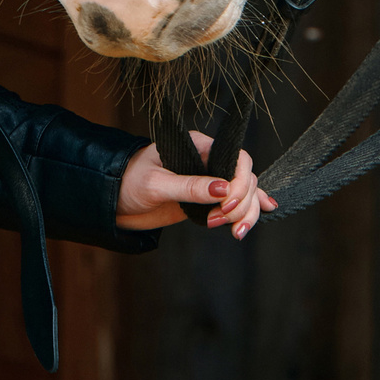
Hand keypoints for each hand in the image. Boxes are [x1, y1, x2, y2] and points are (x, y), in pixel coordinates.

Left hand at [115, 131, 276, 238]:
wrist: (114, 200)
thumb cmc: (129, 182)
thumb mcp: (156, 185)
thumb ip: (188, 187)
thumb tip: (222, 190)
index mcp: (197, 146)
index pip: (236, 158)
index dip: (239, 183)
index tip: (225, 206)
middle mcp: (207, 160)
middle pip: (246, 177)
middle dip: (242, 203)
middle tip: (220, 223)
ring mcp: (208, 181)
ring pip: (245, 192)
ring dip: (247, 213)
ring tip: (235, 233)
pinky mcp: (206, 200)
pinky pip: (236, 202)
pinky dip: (252, 208)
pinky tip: (265, 211)